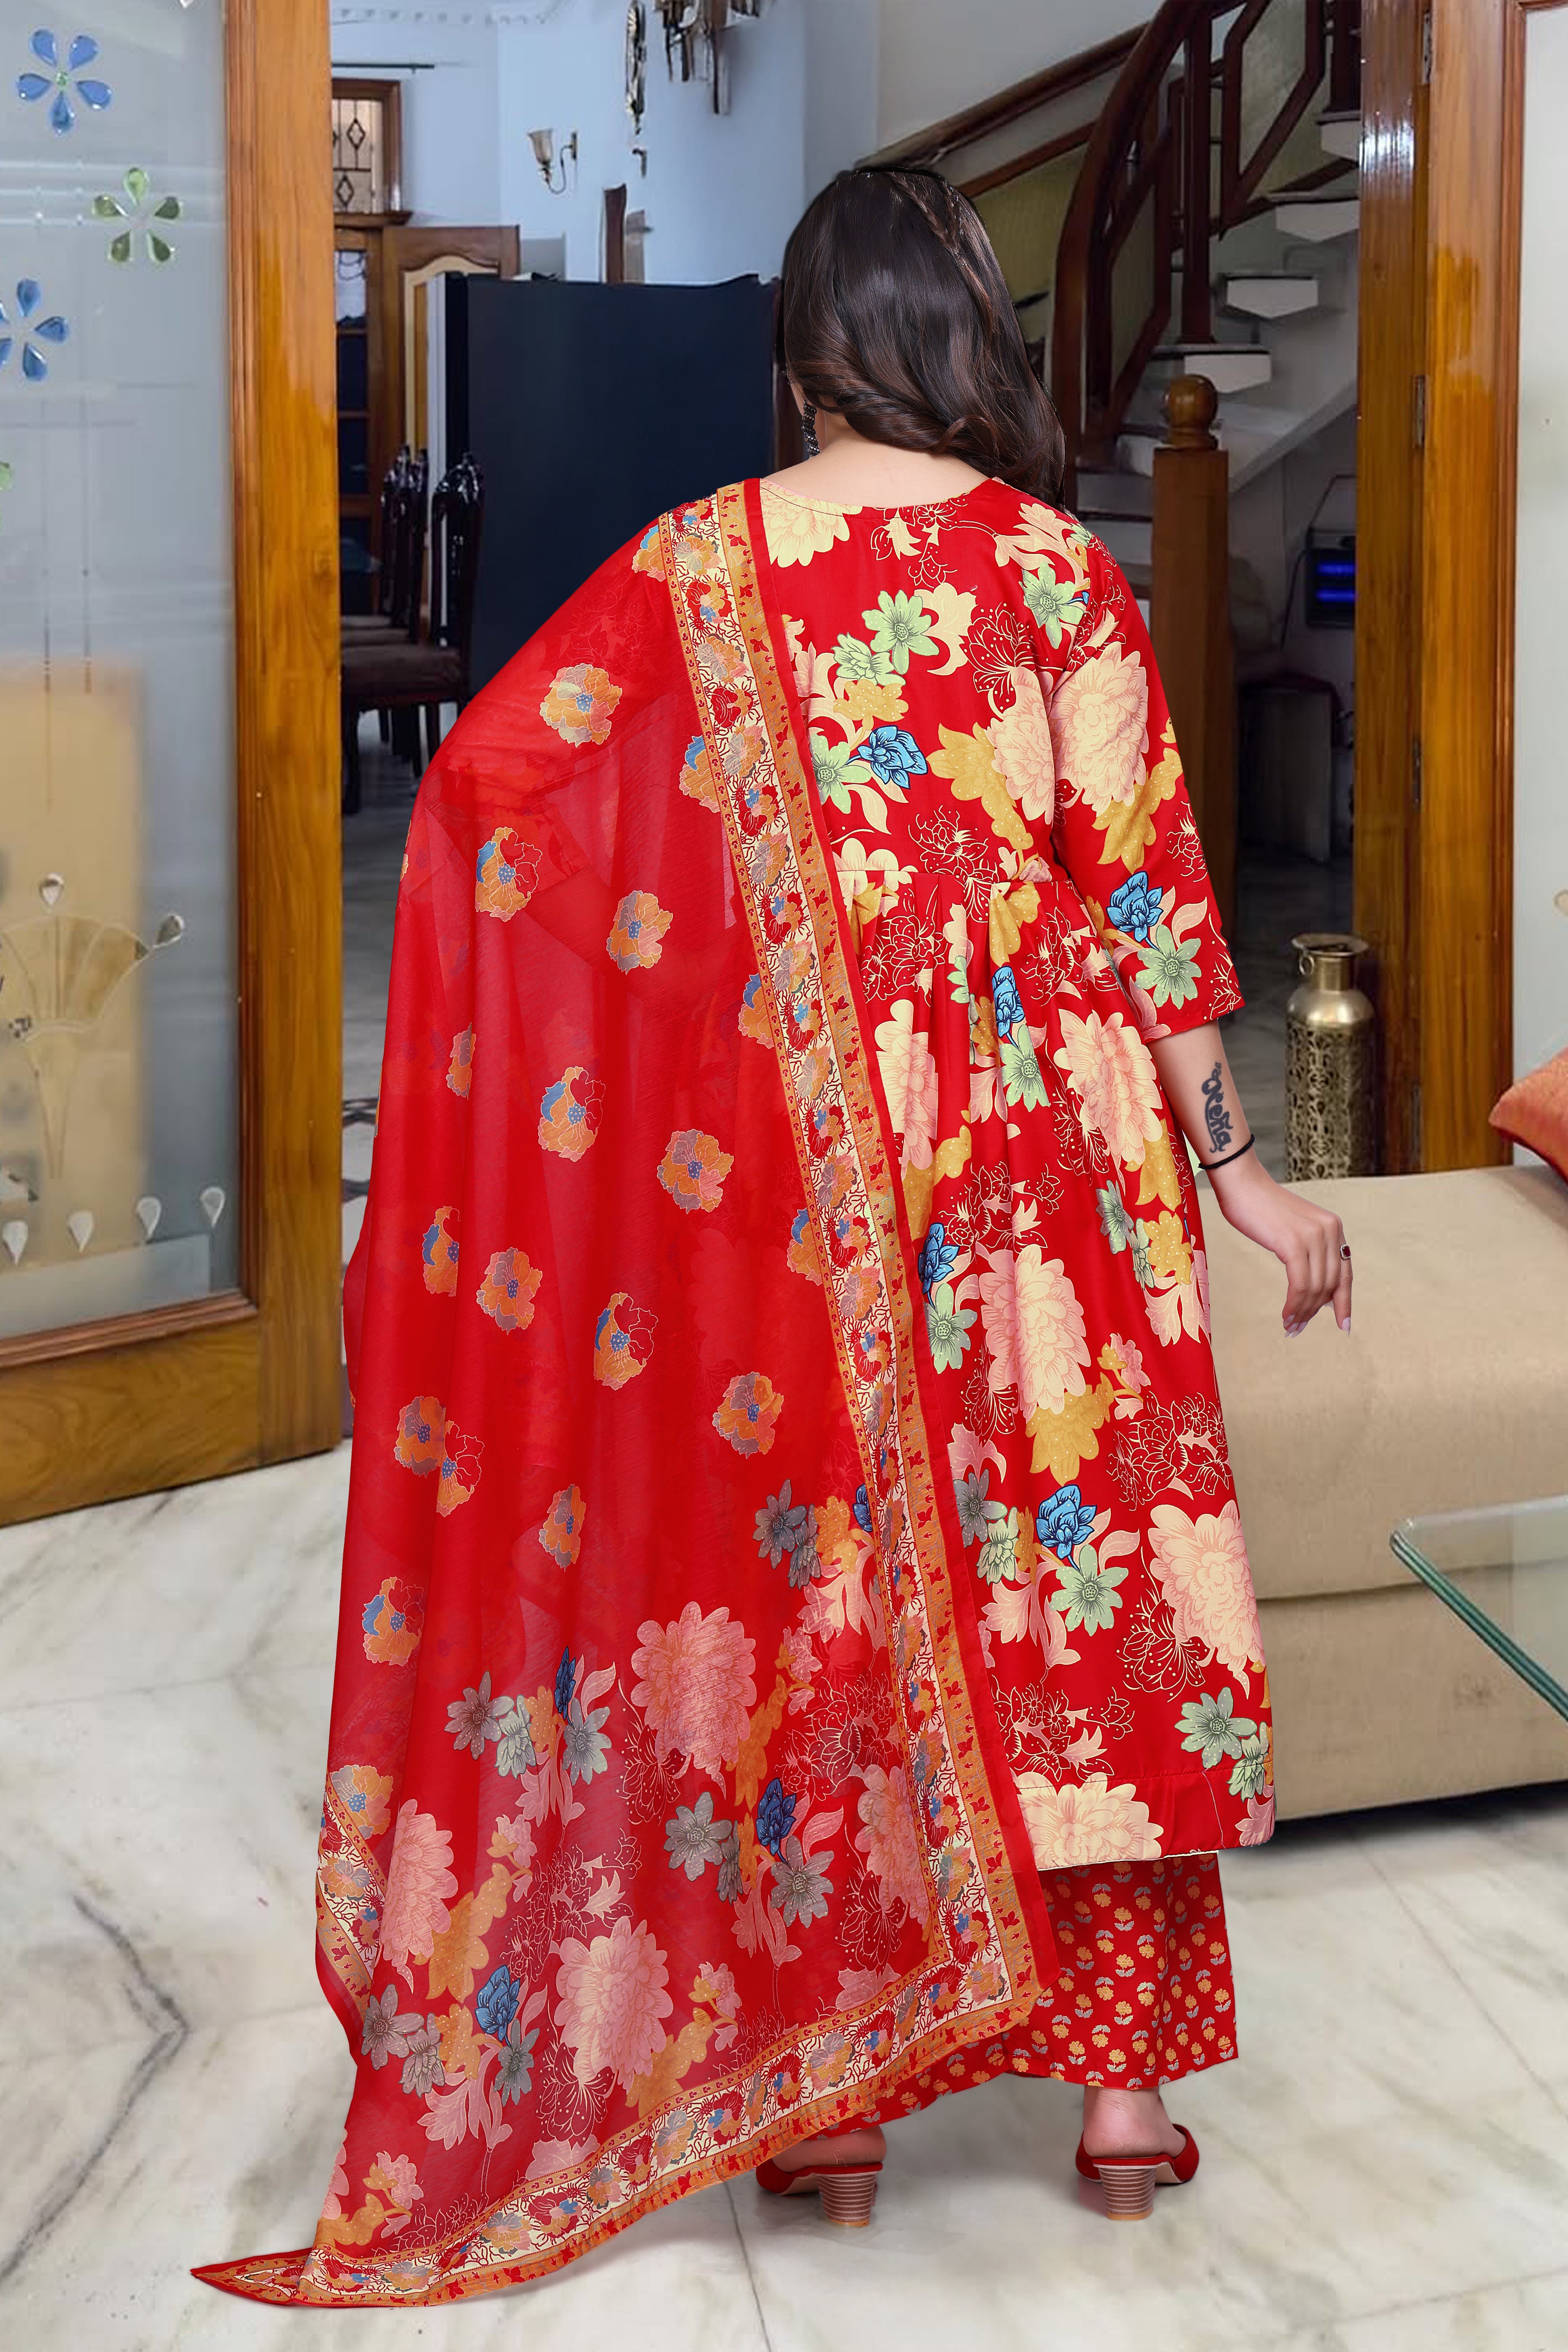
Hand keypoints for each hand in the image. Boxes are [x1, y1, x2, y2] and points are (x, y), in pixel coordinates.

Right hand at [1205, 1152, 1351, 1334]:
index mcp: (1334, 1228)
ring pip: (1316, 1288)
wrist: (1242, 1186)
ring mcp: (1314, 1237)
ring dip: (1303, 1312)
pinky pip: (1300, 1284)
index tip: (1343, 1325)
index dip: (1344, 1302)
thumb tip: (1316, 1288)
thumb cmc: (1261, 1208)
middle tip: (1298, 1327)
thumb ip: (1310, 1252)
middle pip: (1330, 1285)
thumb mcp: (1295, 1230)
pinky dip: (1294, 1304)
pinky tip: (1286, 1314)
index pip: (1345, 1273)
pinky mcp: (1294, 1244)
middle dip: (1315, 1311)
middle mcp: (1330, 1231)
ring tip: (1290, 1325)